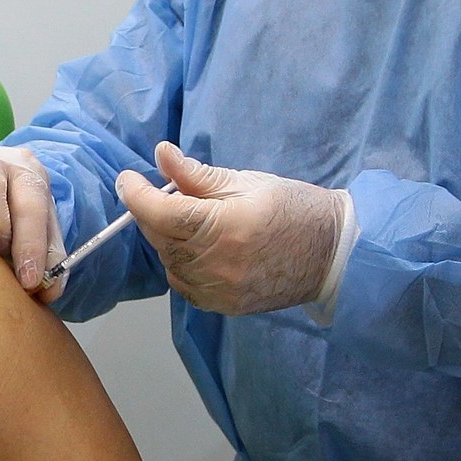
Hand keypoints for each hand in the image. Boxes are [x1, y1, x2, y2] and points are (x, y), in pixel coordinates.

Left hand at [117, 142, 350, 315]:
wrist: (333, 254)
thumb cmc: (295, 209)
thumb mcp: (247, 181)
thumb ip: (198, 175)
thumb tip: (162, 155)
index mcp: (222, 226)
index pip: (159, 213)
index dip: (136, 194)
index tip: (127, 180)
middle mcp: (215, 264)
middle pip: (159, 238)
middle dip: (152, 213)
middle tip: (162, 194)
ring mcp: (219, 290)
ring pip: (169, 263)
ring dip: (167, 240)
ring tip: (189, 221)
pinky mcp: (224, 305)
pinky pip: (185, 284)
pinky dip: (181, 264)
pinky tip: (199, 248)